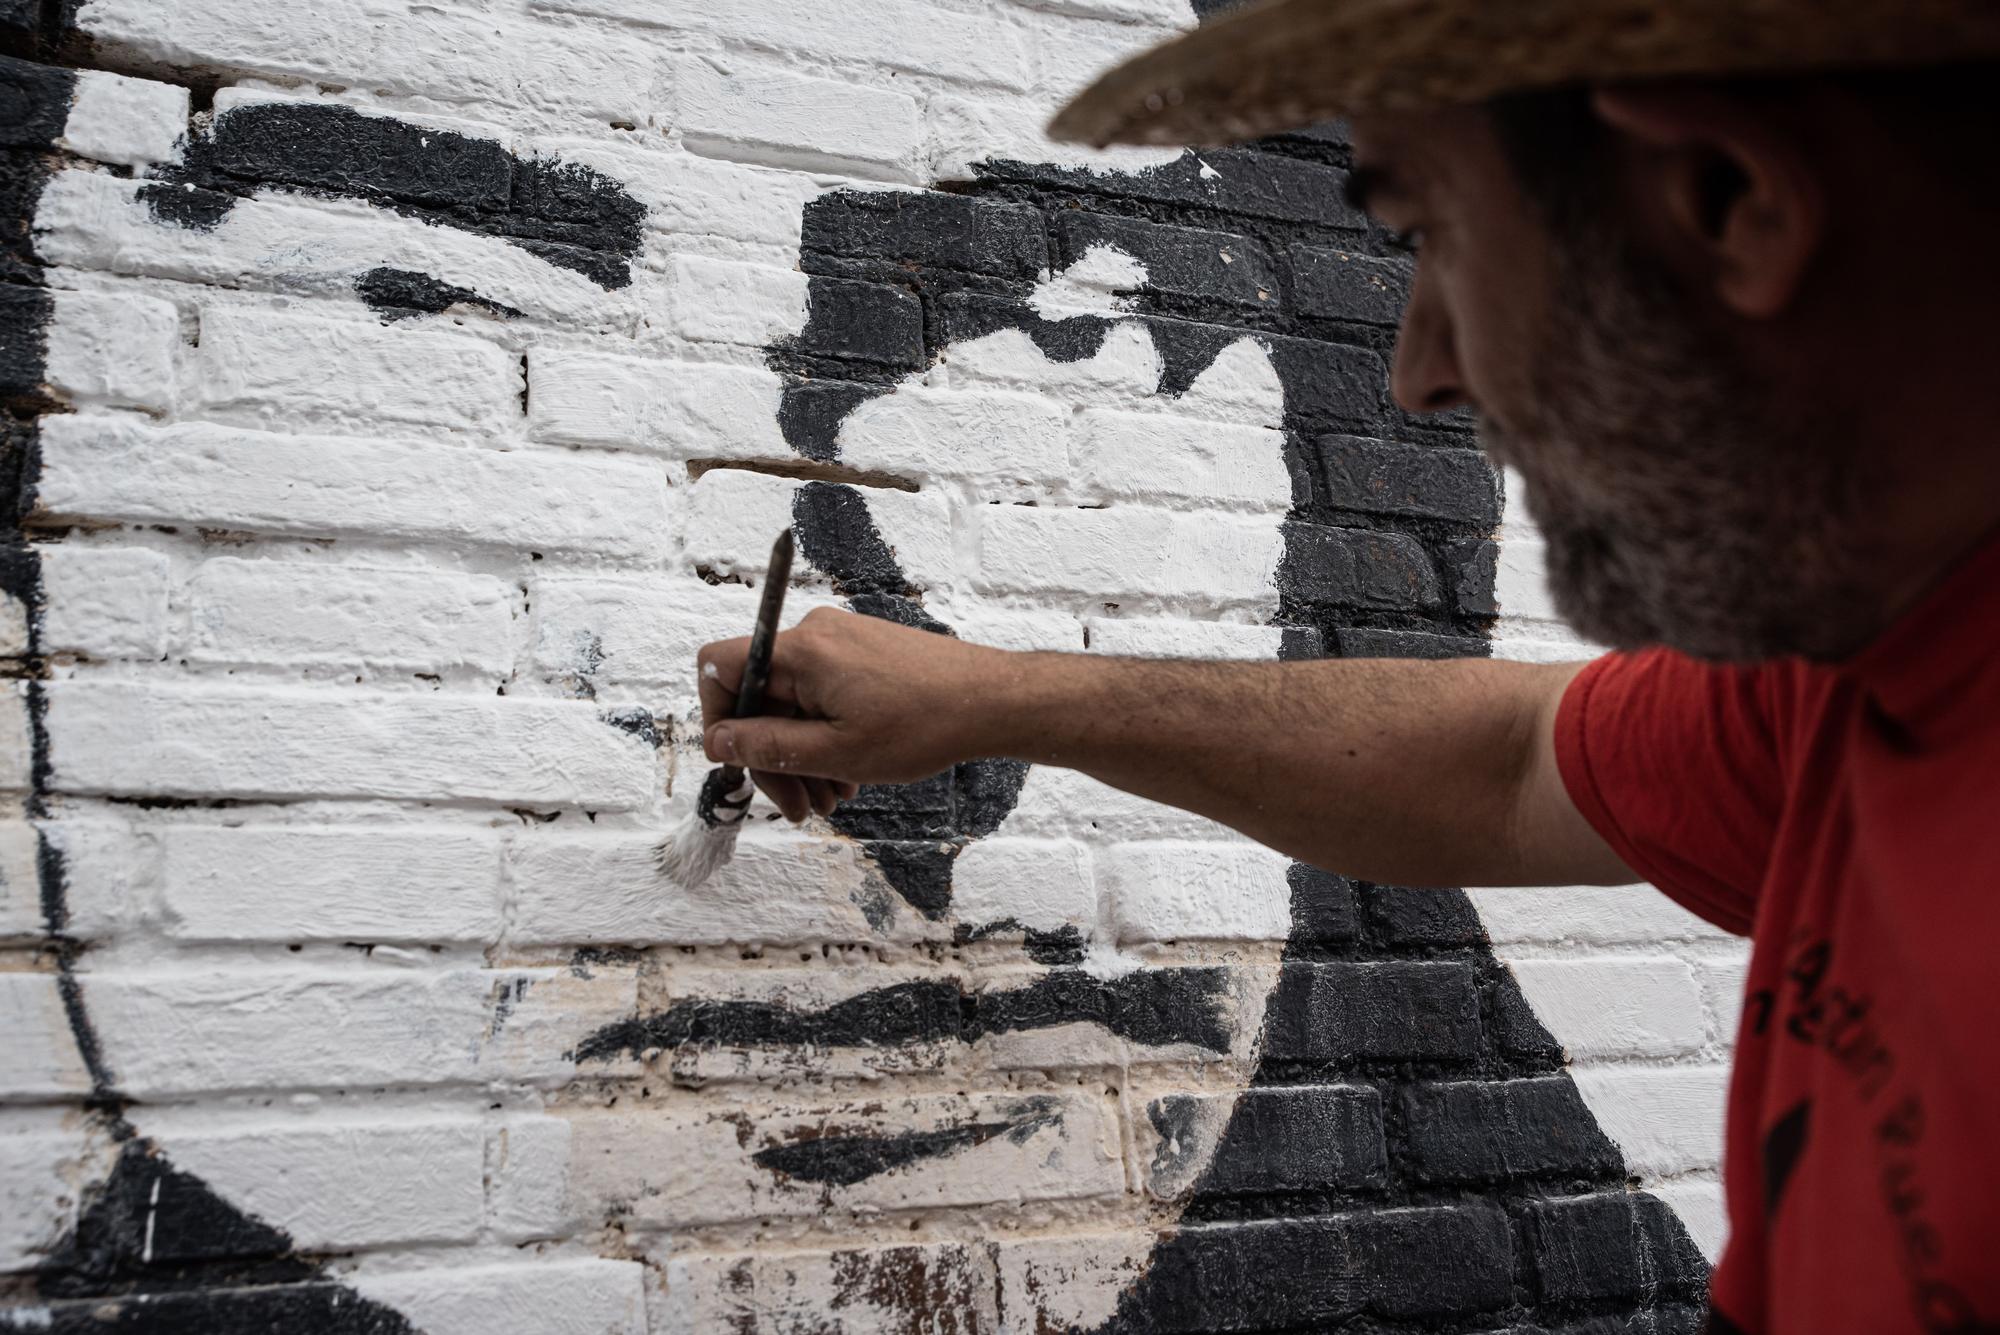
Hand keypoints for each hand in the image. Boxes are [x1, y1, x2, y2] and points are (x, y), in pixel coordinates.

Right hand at [695, 607, 1000, 821]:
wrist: (992, 701)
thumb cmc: (923, 724)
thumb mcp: (835, 751)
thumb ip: (766, 746)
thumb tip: (715, 741)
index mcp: (801, 650)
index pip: (721, 668)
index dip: (718, 718)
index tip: (738, 763)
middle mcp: (816, 635)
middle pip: (761, 697)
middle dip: (772, 756)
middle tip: (797, 808)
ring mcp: (841, 641)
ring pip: (794, 702)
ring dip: (803, 756)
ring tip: (831, 799)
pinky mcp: (863, 652)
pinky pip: (823, 695)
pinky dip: (827, 736)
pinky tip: (849, 774)